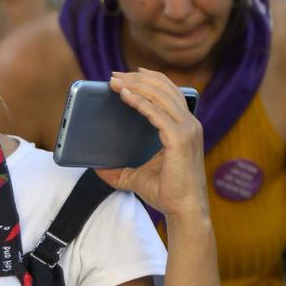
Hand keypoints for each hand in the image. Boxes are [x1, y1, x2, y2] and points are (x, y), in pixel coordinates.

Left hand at [94, 70, 208, 221]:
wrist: (184, 210)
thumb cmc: (167, 193)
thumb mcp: (136, 177)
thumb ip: (118, 171)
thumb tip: (95, 168)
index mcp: (185, 127)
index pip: (170, 93)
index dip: (150, 80)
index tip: (128, 75)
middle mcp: (190, 123)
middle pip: (164, 88)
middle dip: (137, 78)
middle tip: (114, 76)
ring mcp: (187, 129)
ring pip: (160, 95)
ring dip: (135, 85)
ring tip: (114, 81)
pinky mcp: (179, 138)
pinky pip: (156, 113)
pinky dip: (139, 101)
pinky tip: (124, 96)